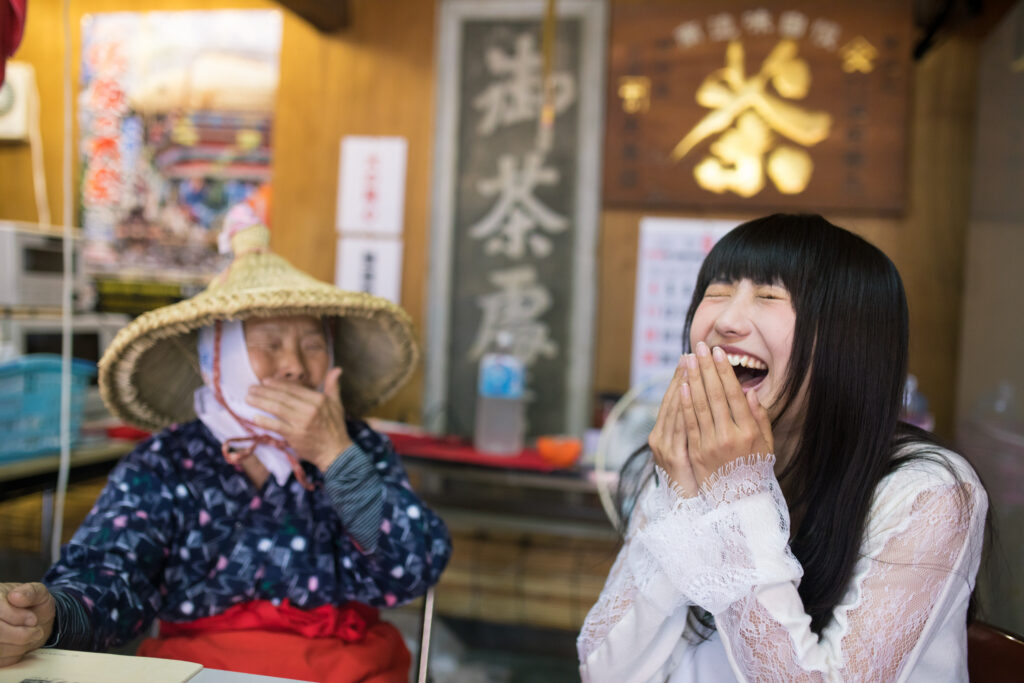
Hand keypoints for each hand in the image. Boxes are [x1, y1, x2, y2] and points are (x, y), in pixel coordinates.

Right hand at [0, 582, 54, 666]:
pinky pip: (0, 660)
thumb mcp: (39, 594)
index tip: (33, 619)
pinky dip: (14, 655)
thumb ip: (30, 592)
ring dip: (19, 646)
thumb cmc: (34, 606)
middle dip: (20, 635)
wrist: (34, 622)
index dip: (16, 617)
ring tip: (30, 637)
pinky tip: (21, 645)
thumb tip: (15, 596)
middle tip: (37, 632)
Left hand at [245, 367, 353, 470]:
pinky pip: (276, 426)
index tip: (264, 381)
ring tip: (248, 398)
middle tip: (251, 388)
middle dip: (264, 391)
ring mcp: (301, 423)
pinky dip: (265, 421)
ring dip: (261, 402)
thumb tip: (337, 369)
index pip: (294, 389)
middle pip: (283, 397)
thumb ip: (333, 386)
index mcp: (318, 400)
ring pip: (277, 408)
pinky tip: (254, 417)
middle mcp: (310, 409)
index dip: (277, 384)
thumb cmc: (335, 428)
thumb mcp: (337, 404)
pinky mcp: (295, 436)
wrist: (336, 452)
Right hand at [648, 355, 699, 496]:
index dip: (682, 379)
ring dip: (682, 385)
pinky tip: (686, 390)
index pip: (675, 400)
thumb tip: (696, 402)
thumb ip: (693, 427)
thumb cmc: (697, 482)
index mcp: (665, 435)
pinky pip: (679, 425)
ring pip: (674, 409)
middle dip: (683, 375)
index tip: (689, 359)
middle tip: (690, 352)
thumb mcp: (691, 452)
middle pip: (673, 400)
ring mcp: (664, 446)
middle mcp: (660, 437)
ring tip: (690, 364)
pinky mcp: (672, 455)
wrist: (690, 510)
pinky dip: (682, 406)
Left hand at [681, 342, 773, 488]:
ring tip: (689, 359)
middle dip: (706, 368)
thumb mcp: (766, 446)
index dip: (725, 372)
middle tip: (700, 346)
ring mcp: (710, 445)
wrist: (737, 503)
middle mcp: (729, 437)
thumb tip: (749, 392)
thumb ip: (760, 418)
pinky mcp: (694, 452)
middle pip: (715, 395)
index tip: (719, 352)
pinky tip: (682, 385)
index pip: (734, 395)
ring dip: (693, 378)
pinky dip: (684, 402)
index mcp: (749, 433)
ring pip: (699, 405)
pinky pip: (688, 422)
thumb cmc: (754, 470)